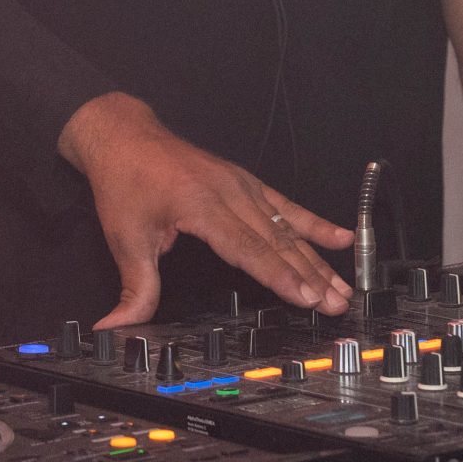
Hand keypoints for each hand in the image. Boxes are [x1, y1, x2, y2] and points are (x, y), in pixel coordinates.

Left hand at [57, 93, 354, 327]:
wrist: (125, 136)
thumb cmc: (124, 183)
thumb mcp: (124, 238)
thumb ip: (135, 287)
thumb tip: (119, 325)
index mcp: (201, 206)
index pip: (247, 248)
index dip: (278, 275)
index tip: (305, 297)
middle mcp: (229, 193)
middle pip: (276, 241)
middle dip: (310, 276)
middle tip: (336, 304)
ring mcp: (241, 185)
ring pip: (287, 227)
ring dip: (317, 259)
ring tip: (343, 287)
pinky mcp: (245, 182)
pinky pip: (286, 205)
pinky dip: (314, 224)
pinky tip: (341, 237)